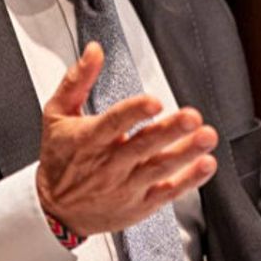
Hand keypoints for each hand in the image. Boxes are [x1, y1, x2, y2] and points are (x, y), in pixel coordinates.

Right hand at [36, 42, 218, 235]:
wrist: (55, 210)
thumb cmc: (59, 158)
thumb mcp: (57, 114)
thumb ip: (77, 80)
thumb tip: (94, 51)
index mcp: (90, 139)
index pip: (114, 123)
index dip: (135, 112)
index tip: (154, 101)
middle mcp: (109, 164)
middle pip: (143, 146)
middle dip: (170, 131)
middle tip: (192, 118)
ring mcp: (126, 186)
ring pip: (159, 168)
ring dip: (185, 153)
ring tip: (206, 137)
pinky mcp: (139, 204)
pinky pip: (167, 192)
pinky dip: (188, 180)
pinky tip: (205, 164)